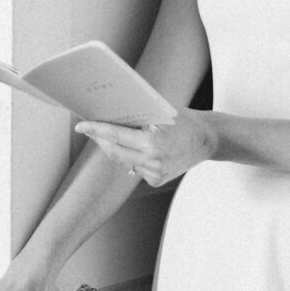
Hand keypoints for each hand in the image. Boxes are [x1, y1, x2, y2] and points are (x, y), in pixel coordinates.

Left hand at [75, 108, 216, 186]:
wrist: (208, 139)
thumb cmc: (185, 120)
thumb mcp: (162, 111)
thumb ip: (139, 114)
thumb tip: (112, 110)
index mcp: (152, 143)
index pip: (115, 136)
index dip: (96, 130)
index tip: (81, 126)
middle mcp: (152, 161)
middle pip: (114, 151)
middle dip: (101, 139)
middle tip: (90, 129)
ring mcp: (154, 174)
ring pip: (124, 160)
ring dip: (116, 148)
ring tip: (113, 136)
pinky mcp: (156, 180)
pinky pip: (136, 168)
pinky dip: (134, 158)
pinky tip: (142, 150)